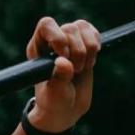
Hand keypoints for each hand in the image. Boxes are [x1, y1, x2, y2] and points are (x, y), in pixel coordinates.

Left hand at [25, 17, 100, 131]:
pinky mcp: (84, 46)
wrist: (66, 109)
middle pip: (69, 28)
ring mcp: (69, 42)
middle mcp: (52, 41)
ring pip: (83, 27)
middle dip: (77, 51)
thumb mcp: (55, 93)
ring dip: (88, 49)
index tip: (64, 57)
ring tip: (83, 67)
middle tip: (75, 71)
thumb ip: (59, 78)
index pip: (46, 25)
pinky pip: (93, 33)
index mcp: (38, 48)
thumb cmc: (54, 102)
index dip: (58, 37)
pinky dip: (96, 45)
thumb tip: (63, 62)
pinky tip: (90, 61)